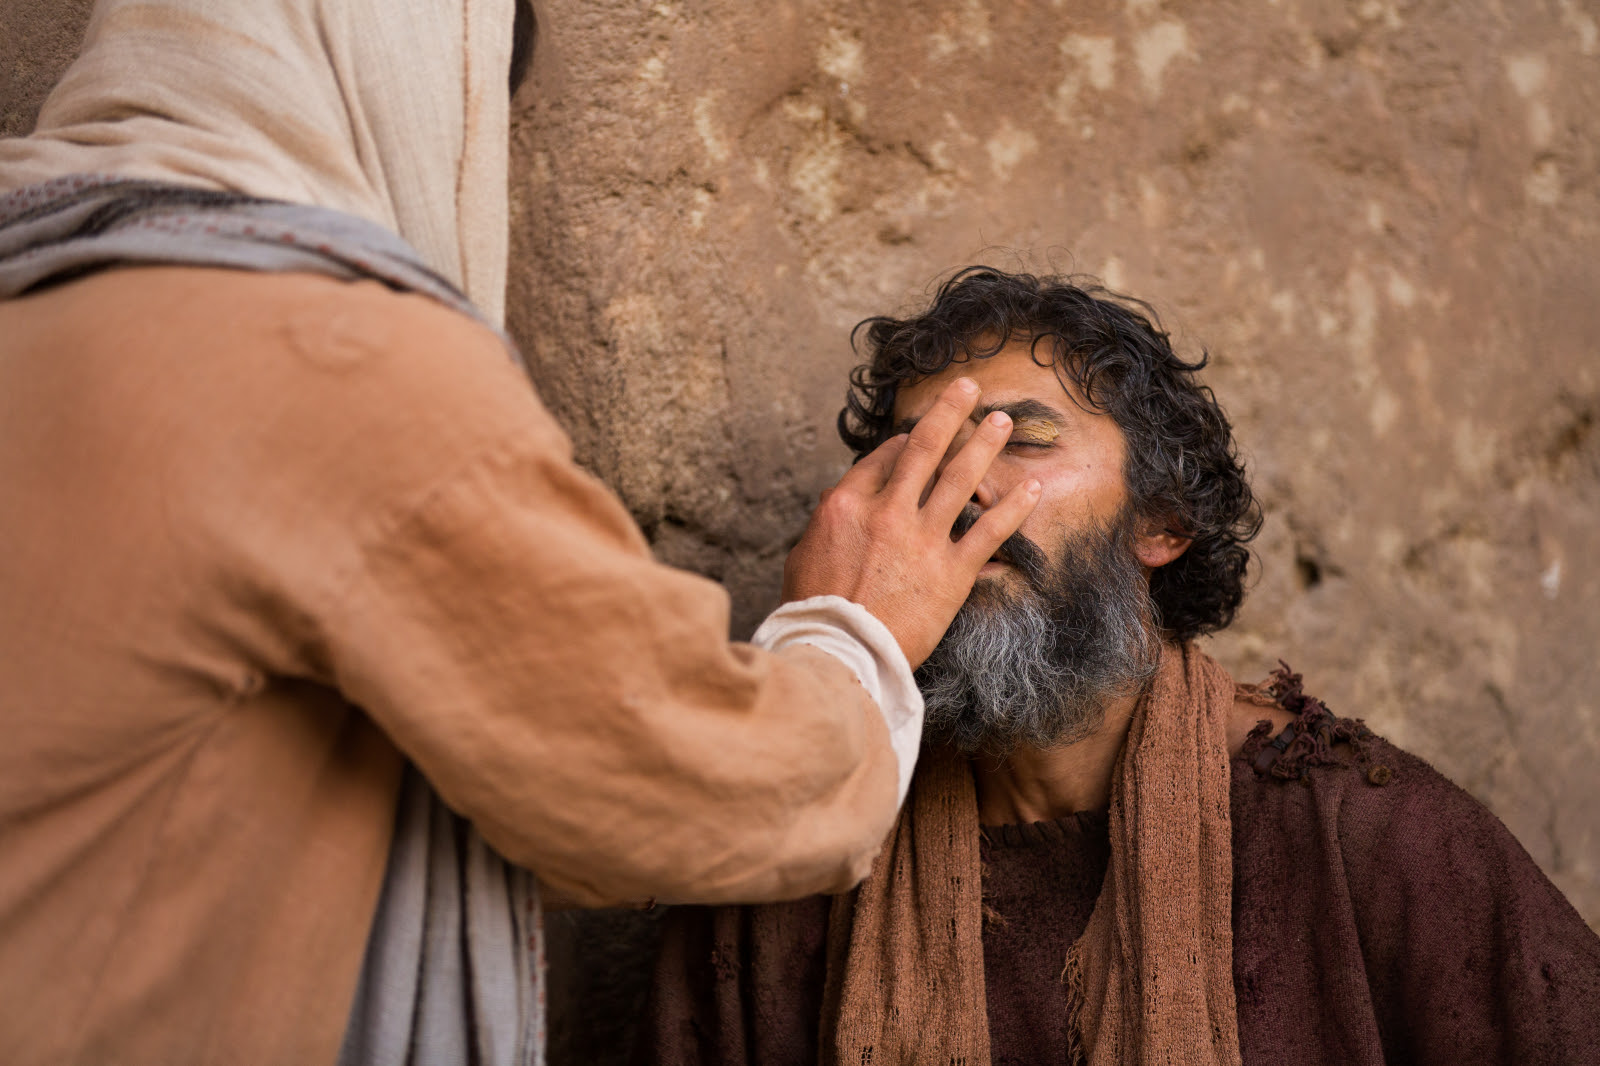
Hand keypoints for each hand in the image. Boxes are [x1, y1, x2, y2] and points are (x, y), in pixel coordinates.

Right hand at [782, 377, 1040, 667]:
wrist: (840, 650)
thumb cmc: (814, 610)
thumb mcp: (803, 556)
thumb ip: (825, 524)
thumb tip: (839, 504)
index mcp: (847, 505)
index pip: (881, 460)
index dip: (901, 444)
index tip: (916, 435)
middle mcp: (888, 512)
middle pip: (924, 449)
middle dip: (949, 413)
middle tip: (968, 387)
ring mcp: (922, 539)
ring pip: (960, 478)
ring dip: (985, 444)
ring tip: (1003, 421)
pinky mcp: (951, 572)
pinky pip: (989, 531)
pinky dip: (1013, 507)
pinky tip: (1031, 488)